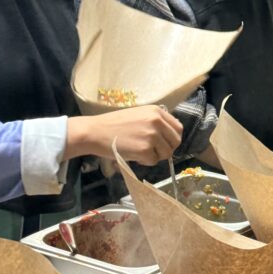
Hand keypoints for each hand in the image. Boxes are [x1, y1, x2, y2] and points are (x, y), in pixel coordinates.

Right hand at [66, 105, 183, 165]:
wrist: (95, 132)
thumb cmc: (113, 124)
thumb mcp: (138, 115)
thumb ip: (154, 122)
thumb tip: (167, 135)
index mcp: (156, 111)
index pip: (177, 127)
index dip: (173, 138)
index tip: (165, 143)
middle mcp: (157, 121)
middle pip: (175, 142)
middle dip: (166, 149)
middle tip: (153, 152)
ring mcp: (152, 135)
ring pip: (166, 153)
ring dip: (155, 156)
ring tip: (141, 153)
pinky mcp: (145, 149)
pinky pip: (153, 161)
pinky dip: (145, 162)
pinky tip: (134, 156)